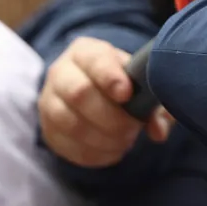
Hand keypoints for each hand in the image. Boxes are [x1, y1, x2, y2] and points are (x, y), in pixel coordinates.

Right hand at [39, 37, 170, 167]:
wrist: (94, 91)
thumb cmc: (124, 82)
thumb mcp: (142, 81)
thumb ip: (156, 102)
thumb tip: (158, 130)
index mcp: (86, 52)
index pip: (94, 60)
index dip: (110, 77)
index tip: (127, 94)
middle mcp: (61, 73)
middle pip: (78, 93)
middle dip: (111, 116)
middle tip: (133, 126)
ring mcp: (49, 102)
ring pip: (70, 123)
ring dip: (104, 138)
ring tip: (126, 139)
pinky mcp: (48, 130)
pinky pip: (68, 146)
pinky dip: (96, 153)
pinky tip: (114, 150)